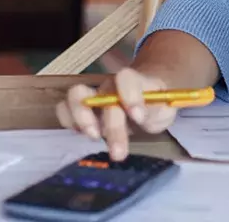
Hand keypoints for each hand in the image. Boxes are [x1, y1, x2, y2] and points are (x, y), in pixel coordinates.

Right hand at [56, 68, 177, 160]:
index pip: (126, 77)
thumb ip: (156, 111)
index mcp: (136, 81)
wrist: (146, 100)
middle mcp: (111, 86)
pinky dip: (68, 121)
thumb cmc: (156, 105)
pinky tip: (82, 134)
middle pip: (103, 96)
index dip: (130, 95)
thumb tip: (140, 117)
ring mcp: (94, 95)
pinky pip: (64, 108)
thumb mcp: (165, 110)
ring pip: (76, 95)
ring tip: (94, 137)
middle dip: (111, 125)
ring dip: (81, 118)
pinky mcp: (81, 108)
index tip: (138, 117)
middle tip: (118, 151)